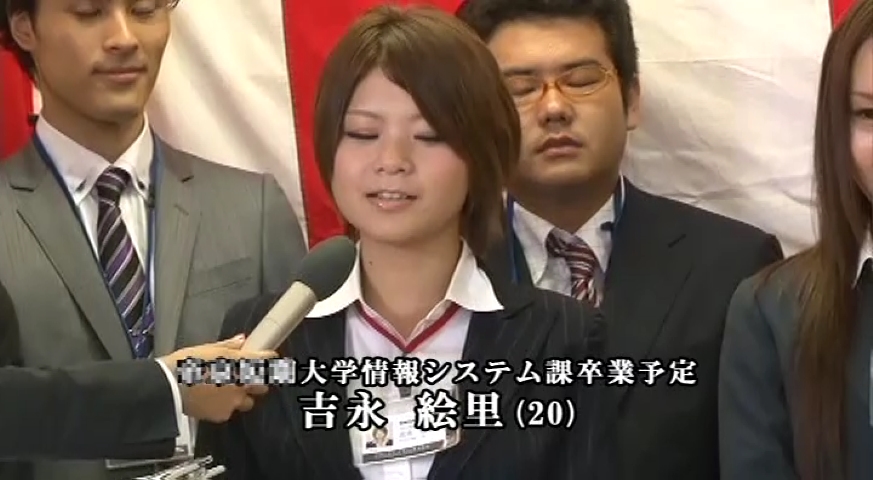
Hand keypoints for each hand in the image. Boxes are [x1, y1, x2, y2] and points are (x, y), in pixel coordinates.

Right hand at [158, 335, 277, 422]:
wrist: (169, 387)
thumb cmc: (184, 365)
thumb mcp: (207, 348)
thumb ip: (229, 346)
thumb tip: (241, 340)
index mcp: (239, 361)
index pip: (267, 359)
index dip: (270, 358)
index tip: (270, 357)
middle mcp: (241, 382)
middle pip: (262, 384)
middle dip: (256, 382)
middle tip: (245, 377)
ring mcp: (234, 400)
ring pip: (248, 401)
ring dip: (242, 397)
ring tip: (226, 391)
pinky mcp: (224, 414)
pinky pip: (230, 411)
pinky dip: (225, 407)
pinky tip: (213, 400)